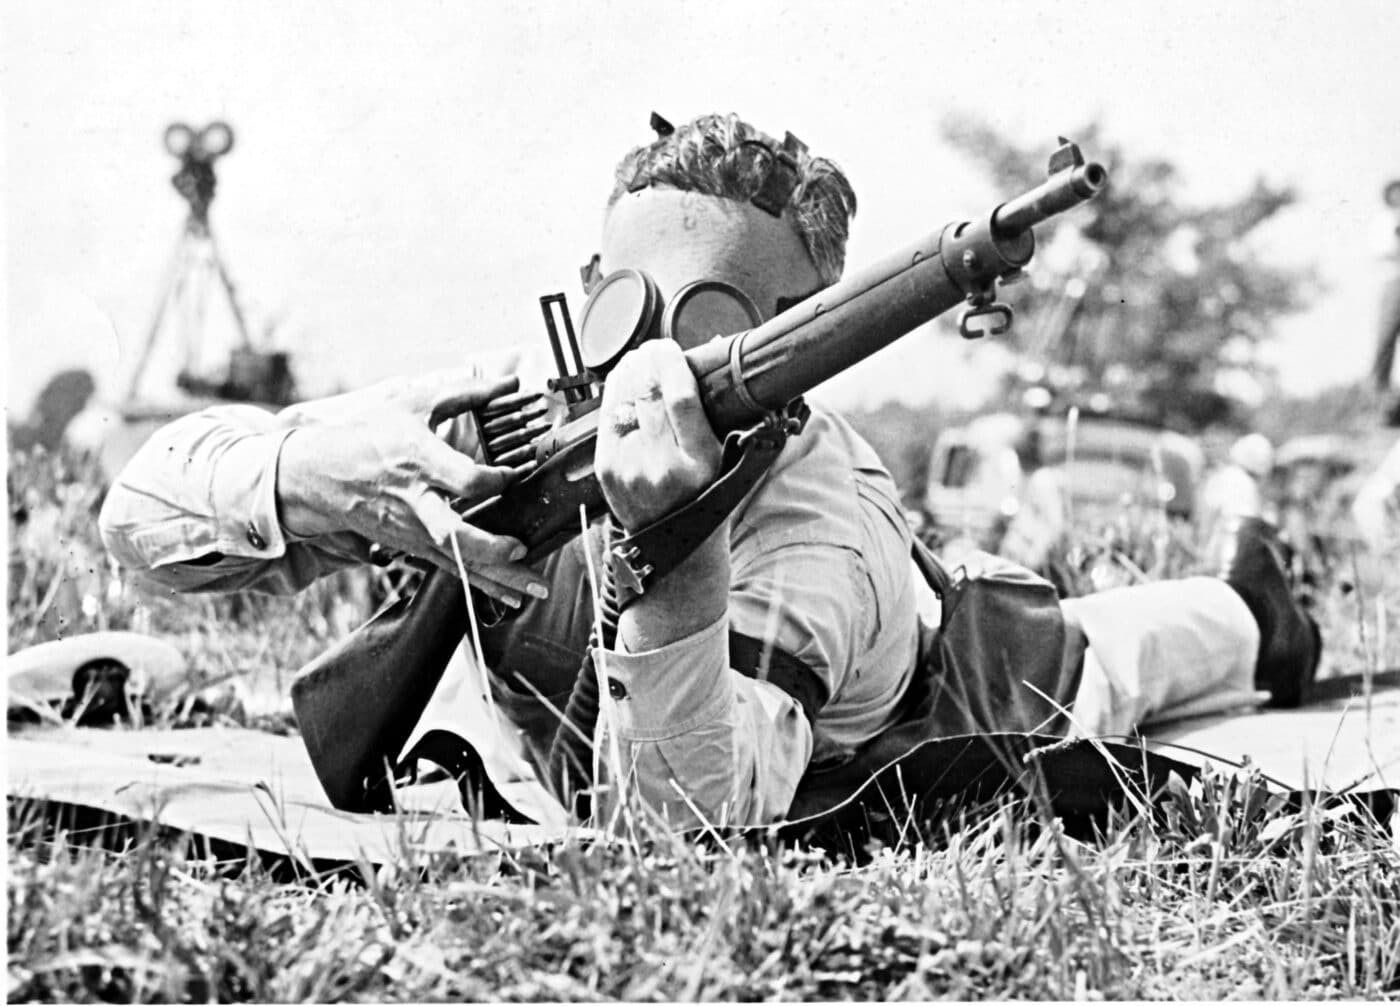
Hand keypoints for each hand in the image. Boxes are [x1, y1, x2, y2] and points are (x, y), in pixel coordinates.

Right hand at [276, 368, 548, 606]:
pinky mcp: (411, 546)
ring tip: (534, 589)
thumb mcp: (412, 403)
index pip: (463, 480)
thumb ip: (465, 393)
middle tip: (523, 551)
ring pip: (457, 561)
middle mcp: (415, 502)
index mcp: (417, 461)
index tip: (516, 474)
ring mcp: (411, 530)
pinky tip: (510, 595)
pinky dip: (481, 584)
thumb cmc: (368, 434)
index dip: (495, 480)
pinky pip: (451, 568)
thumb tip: (511, 382)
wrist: (318, 474)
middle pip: (454, 533)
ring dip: (496, 578)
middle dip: (490, 548)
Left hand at [595, 340, 721, 530]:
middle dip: (648, 361)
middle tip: (653, 348)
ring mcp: (630, 469)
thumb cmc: (703, 498)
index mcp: (700, 462)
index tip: (670, 347)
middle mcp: (663, 467)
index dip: (671, 364)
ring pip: (624, 402)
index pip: (680, 397)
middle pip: (648, 394)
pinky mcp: (608, 470)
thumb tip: (695, 363)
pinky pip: (607, 419)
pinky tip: (622, 380)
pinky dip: (614, 394)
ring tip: (638, 359)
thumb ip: (711, 415)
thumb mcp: (721, 459)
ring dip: (629, 372)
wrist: (672, 545)